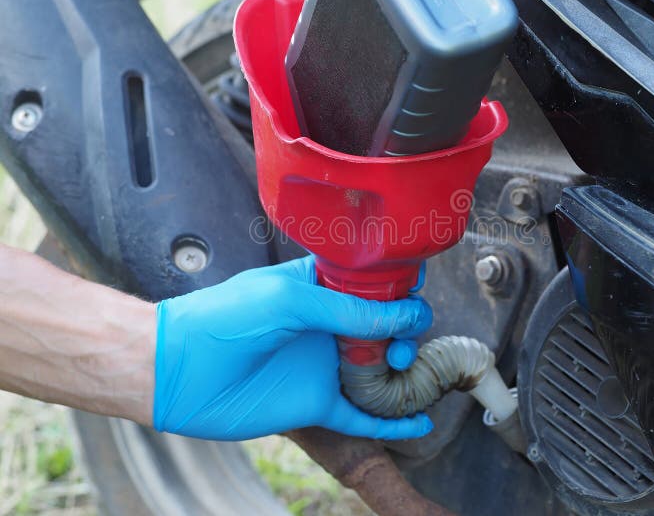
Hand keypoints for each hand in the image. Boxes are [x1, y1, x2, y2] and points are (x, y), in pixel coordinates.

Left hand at [153, 255, 432, 440]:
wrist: (179, 370)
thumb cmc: (225, 319)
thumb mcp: (289, 300)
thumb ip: (348, 309)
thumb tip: (406, 316)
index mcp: (321, 288)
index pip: (373, 283)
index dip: (399, 285)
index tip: (415, 288)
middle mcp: (329, 326)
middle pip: (386, 327)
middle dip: (406, 331)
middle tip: (403, 341)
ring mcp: (325, 366)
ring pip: (381, 371)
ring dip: (404, 372)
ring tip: (404, 370)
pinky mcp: (317, 405)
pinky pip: (363, 416)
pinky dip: (392, 423)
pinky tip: (420, 424)